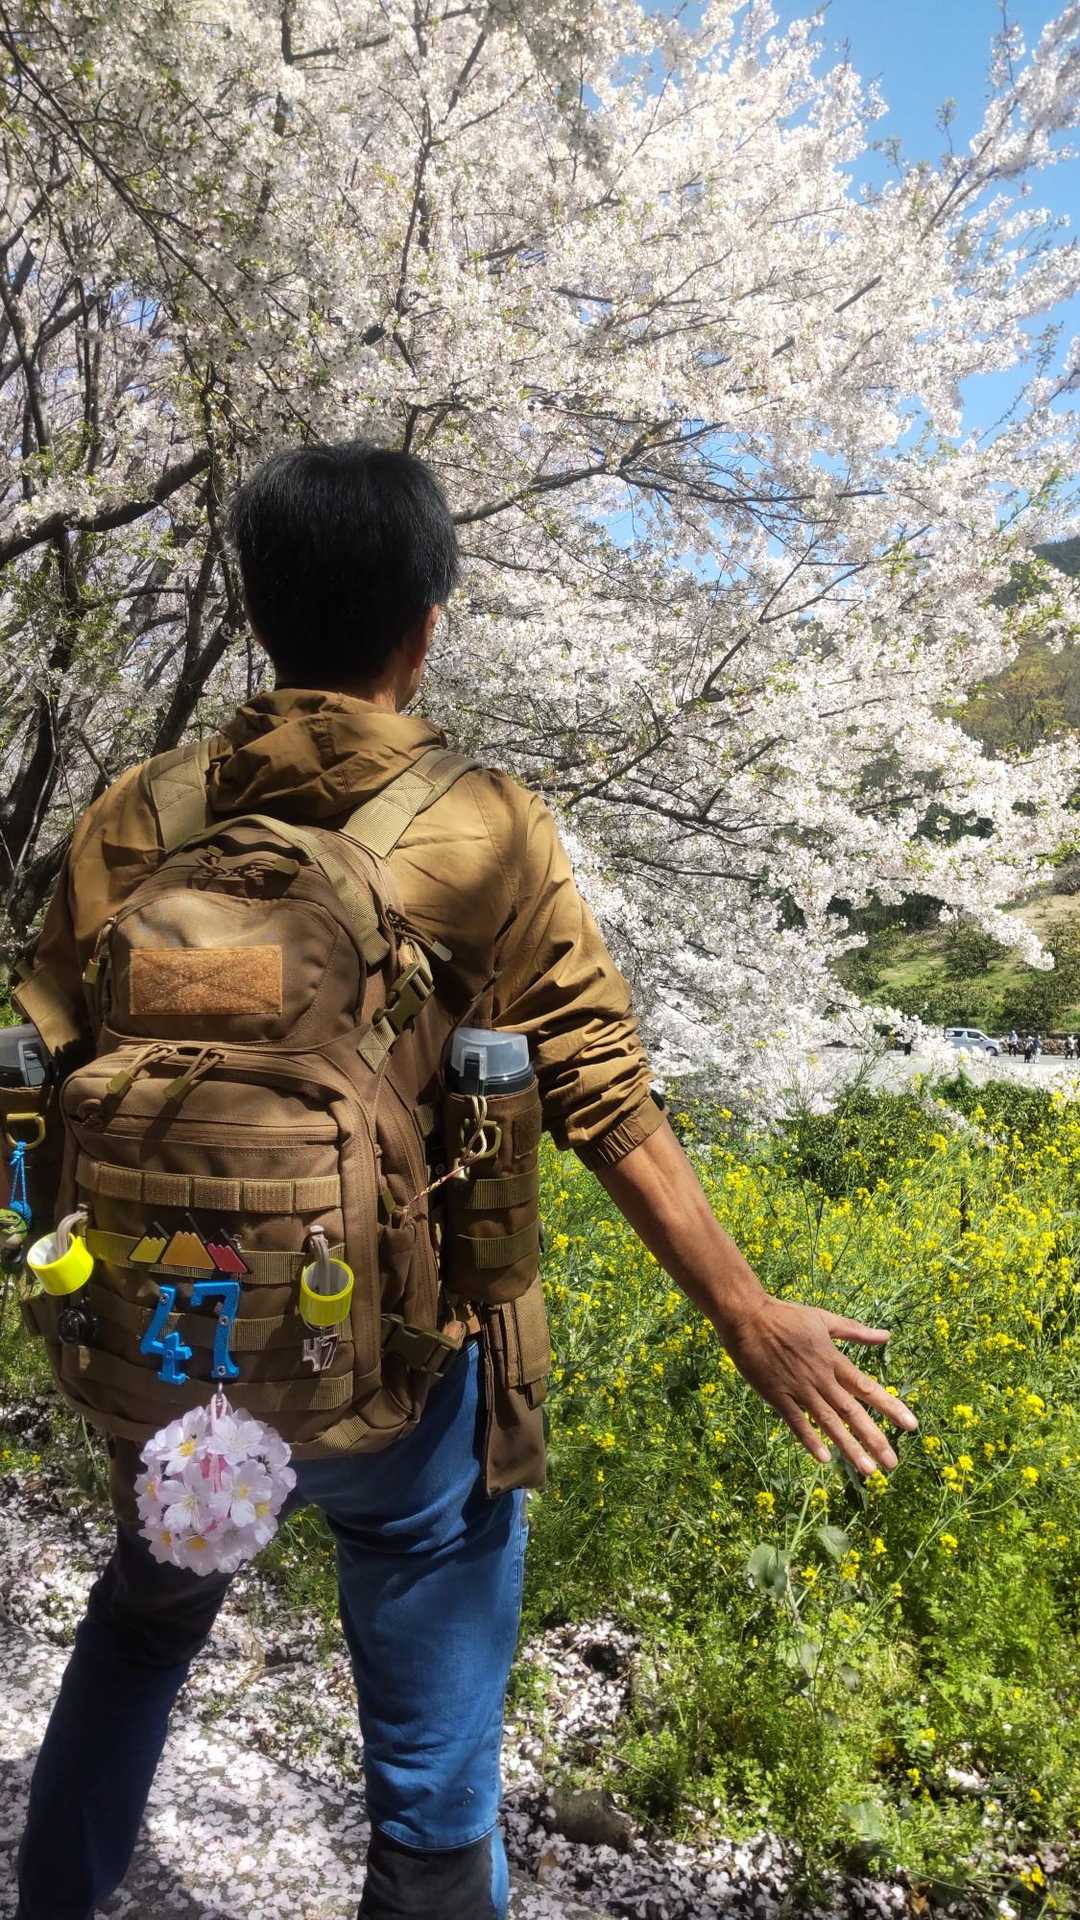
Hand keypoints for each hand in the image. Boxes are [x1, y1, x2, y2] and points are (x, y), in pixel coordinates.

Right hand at [719, 1296, 917, 1477]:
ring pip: (828, 1421)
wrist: (748, 1315)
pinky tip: (824, 1458)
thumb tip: (886, 1336)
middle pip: (852, 1412)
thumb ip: (855, 1332)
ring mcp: (799, 1388)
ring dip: (849, 1446)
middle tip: (892, 1464)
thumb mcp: (824, 1319)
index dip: (890, 1407)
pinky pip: (796, 1421)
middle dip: (874, 1438)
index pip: (868, 1388)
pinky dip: (810, 1438)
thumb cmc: (786, 1315)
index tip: (911, 1425)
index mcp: (833, 1360)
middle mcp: (821, 1378)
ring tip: (868, 1469)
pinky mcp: (777, 1395)